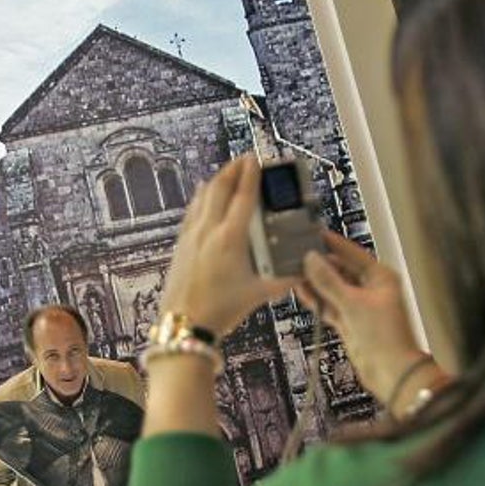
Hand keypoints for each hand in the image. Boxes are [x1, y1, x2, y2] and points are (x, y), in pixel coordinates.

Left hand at [159, 155, 295, 335]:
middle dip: (232, 170)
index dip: (250, 175)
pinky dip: (200, 199)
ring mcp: (191, 237)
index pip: (242, 197)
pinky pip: (191, 212)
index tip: (255, 159)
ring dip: (215, 181)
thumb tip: (304, 272)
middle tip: (243, 160)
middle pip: (219, 188)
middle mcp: (207, 232)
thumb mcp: (258, 295)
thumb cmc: (219, 311)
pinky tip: (202, 197)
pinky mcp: (180, 246)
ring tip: (226, 173)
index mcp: (229, 239)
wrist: (184, 326)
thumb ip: (284, 281)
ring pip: (202, 198)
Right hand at [295, 231, 431, 402]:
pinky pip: (329, 306)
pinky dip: (316, 300)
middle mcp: (371, 289)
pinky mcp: (349, 322)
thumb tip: (311, 259)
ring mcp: (359, 306)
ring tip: (294, 271)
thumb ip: (329, 281)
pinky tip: (301, 291)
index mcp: (381, 278)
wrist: (390, 372)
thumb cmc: (385, 337)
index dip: (334, 244)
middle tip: (298, 256)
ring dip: (316, 283)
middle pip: (341, 271)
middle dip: (320, 265)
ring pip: (333, 289)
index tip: (316, 234)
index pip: (353, 253)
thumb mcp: (353, 303)